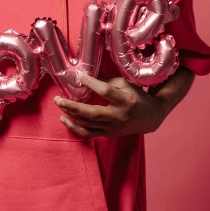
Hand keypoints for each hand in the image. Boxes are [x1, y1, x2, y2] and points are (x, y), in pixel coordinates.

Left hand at [54, 73, 168, 137]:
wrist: (151, 118)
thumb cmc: (137, 96)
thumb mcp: (126, 85)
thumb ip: (107, 81)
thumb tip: (86, 76)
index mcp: (126, 101)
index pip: (106, 92)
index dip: (91, 83)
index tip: (79, 76)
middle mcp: (119, 116)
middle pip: (92, 113)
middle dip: (72, 106)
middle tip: (58, 99)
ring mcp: (113, 128)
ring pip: (88, 125)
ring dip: (70, 115)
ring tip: (59, 105)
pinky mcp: (109, 134)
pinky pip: (88, 134)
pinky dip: (74, 127)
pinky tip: (64, 119)